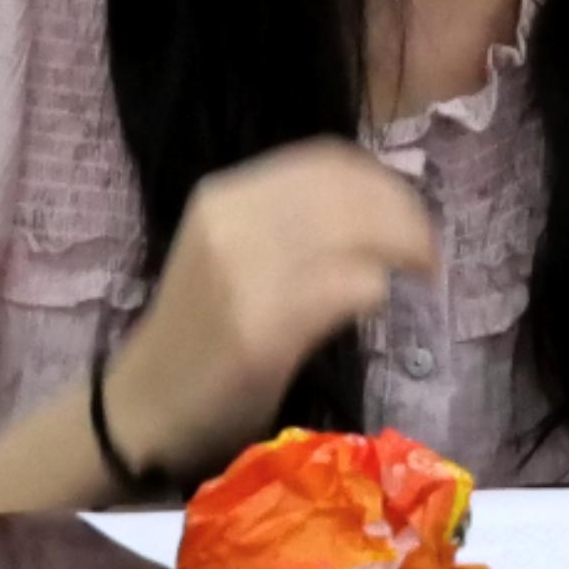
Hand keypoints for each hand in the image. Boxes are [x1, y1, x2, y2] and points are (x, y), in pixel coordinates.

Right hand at [110, 140, 437, 470]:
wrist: (142, 408)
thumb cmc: (201, 331)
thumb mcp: (233, 248)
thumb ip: (290, 218)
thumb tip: (382, 203)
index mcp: (224, 195)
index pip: (327, 160)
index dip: (382, 180)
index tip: (411, 208)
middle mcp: (230, 223)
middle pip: (351, 193)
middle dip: (406, 215)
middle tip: (427, 249)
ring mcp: (242, 275)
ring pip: (357, 233)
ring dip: (404, 248)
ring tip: (419, 272)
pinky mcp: (259, 329)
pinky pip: (347, 287)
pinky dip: (376, 289)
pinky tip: (376, 303)